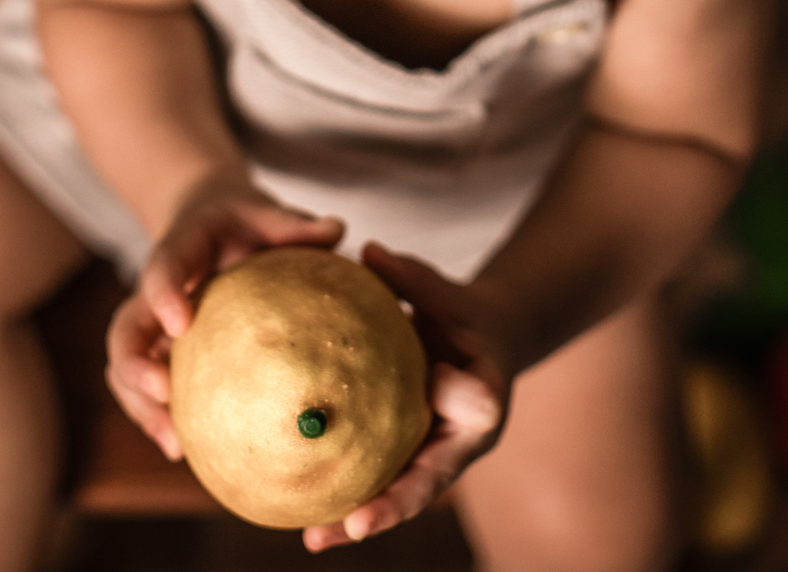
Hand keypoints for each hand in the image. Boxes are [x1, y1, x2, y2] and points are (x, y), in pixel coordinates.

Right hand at [105, 166, 343, 458]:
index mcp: (180, 248)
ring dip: (141, 406)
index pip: (163, 266)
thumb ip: (293, 223)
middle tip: (162, 391)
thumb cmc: (244, 221)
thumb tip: (336, 229)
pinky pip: (147, 388)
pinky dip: (159, 418)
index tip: (180, 322)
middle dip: (134, 363)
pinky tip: (187, 450)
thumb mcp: (265, 214)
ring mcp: (151, 326)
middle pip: (126, 329)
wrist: (209, 221)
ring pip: (125, 367)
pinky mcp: (158, 353)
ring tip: (174, 444)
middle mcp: (154, 292)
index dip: (165, 293)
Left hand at [301, 242, 512, 553]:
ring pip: (391, 490)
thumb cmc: (472, 315)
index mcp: (475, 419)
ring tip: (307, 536)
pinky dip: (343, 480)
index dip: (402, 491)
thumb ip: (416, 282)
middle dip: (372, 517)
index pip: (443, 458)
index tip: (366, 511)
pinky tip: (296, 484)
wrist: (491, 338)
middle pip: (411, 491)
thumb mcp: (456, 298)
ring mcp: (428, 454)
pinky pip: (373, 467)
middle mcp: (451, 448)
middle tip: (327, 536)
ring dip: (350, 514)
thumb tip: (370, 251)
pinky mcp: (405, 448)